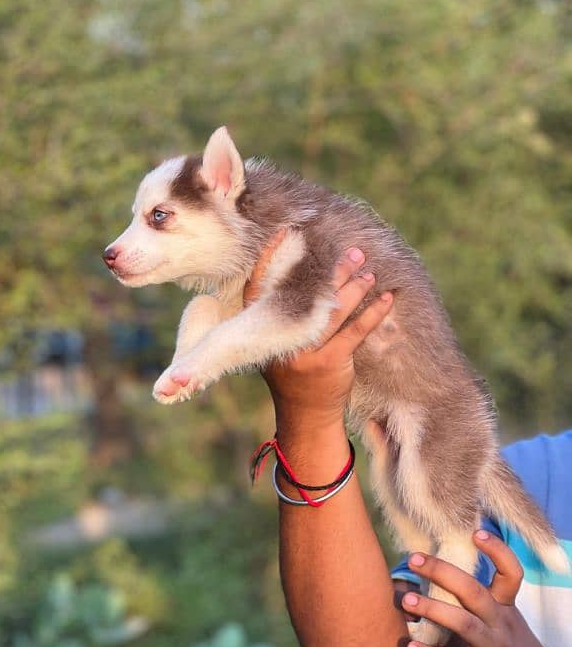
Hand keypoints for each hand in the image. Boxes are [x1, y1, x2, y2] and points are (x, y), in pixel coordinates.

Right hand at [244, 234, 393, 428]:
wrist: (305, 414)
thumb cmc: (291, 369)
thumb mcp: (273, 342)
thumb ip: (279, 312)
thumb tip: (302, 269)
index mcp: (259, 329)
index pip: (260, 286)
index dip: (271, 257)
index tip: (288, 233)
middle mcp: (279, 338)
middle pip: (307, 294)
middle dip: (333, 271)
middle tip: (353, 252)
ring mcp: (304, 351)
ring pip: (333, 309)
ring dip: (354, 286)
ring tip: (369, 271)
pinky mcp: (330, 363)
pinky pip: (356, 331)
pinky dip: (373, 312)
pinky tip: (386, 298)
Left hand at [402, 530, 554, 646]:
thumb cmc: (504, 641)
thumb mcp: (500, 614)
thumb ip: (473, 594)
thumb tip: (432, 563)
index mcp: (504, 604)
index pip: (511, 573)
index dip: (498, 551)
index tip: (476, 532)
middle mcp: (499, 622)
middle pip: (473, 591)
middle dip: (442, 572)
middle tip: (414, 559)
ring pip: (463, 624)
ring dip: (432, 609)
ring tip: (405, 600)